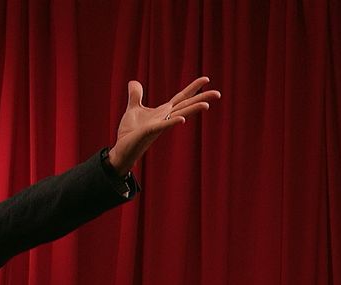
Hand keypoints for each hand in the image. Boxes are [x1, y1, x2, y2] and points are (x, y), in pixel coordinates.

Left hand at [106, 76, 220, 175]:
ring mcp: (159, 125)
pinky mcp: (149, 132)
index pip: (181, 97)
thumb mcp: (133, 108)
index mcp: (163, 111)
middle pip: (186, 106)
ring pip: (179, 115)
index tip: (206, 79)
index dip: (193, 88)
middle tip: (218, 94)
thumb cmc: (129, 132)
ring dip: (192, 110)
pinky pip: (163, 126)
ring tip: (207, 105)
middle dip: (201, 99)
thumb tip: (133, 82)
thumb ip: (135, 95)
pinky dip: (172, 122)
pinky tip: (182, 120)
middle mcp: (165, 117)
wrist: (122, 149)